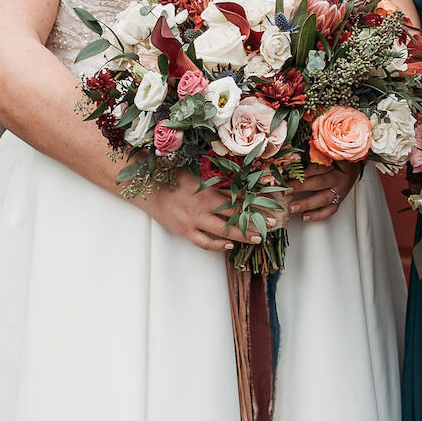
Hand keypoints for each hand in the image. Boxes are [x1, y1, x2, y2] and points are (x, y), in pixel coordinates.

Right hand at [143, 178, 282, 254]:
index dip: (257, 202)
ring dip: (242, 235)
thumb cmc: (172, 178)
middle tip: (273, 223)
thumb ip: (216, 182)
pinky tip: (229, 245)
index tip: (271, 204)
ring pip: (223, 231)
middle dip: (256, 220)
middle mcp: (204, 206)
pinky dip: (217, 245)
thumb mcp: (197, 174)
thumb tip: (237, 183)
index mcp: (208, 189)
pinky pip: (204, 242)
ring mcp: (194, 220)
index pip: (238, 197)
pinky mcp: (185, 231)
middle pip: (236, 215)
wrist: (148, 189)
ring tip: (257, 238)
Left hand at [290, 160, 360, 223]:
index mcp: (336, 164)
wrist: (355, 165)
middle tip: (286, 191)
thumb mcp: (328, 152)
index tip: (288, 175)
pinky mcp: (340, 200)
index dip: (302, 172)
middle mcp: (338, 178)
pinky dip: (317, 215)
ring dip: (306, 204)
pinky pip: (330, 210)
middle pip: (319, 183)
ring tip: (293, 208)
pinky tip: (305, 216)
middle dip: (300, 188)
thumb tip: (294, 160)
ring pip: (323, 199)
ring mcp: (340, 191)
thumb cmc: (339, 158)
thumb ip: (314, 154)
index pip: (317, 168)